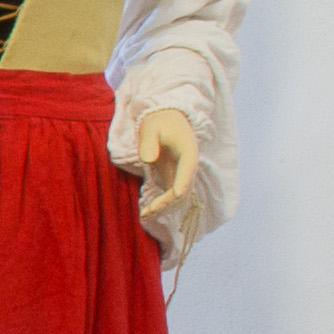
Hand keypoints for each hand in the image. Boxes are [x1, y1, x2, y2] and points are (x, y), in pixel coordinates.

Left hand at [126, 104, 204, 226]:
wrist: (166, 117)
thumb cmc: (159, 121)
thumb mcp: (151, 127)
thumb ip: (148, 142)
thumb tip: (147, 160)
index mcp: (188, 152)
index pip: (187, 172)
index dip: (181, 184)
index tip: (175, 195)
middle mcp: (189, 166)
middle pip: (184, 190)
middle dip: (167, 203)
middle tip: (147, 212)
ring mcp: (182, 174)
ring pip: (179, 198)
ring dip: (164, 209)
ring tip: (144, 216)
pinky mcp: (174, 178)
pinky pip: (172, 197)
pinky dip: (162, 206)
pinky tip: (146, 213)